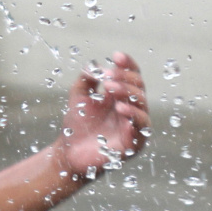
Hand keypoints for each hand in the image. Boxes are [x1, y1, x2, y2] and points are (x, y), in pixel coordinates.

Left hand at [57, 52, 149, 180]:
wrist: (70, 154)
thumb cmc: (77, 126)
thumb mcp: (79, 97)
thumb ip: (86, 79)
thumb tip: (95, 65)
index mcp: (122, 96)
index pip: (132, 76)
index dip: (127, 65)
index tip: (116, 56)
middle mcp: (132, 109)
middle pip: (138, 87)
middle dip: (125, 78)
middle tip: (108, 76)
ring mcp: (135, 126)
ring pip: (142, 104)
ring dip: (128, 93)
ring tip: (111, 88)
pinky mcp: (134, 143)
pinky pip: (140, 128)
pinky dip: (133, 116)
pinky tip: (120, 108)